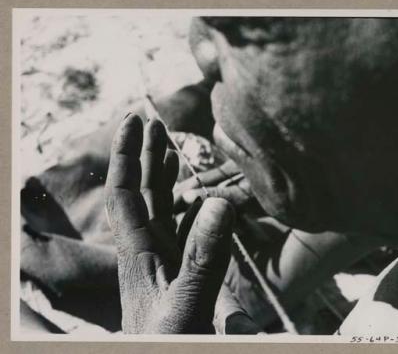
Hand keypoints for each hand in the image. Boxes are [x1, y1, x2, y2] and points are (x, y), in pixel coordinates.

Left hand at [105, 114, 233, 333]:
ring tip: (167, 148)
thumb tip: (218, 202)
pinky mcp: (177, 271)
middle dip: (143, 154)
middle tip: (152, 121)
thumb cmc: (171, 342)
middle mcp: (146, 251)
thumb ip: (204, 257)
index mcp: (139, 254)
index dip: (126, 154)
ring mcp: (161, 260)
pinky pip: (178, 229)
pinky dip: (185, 206)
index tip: (135, 120)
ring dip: (160, 176)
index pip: (125, 193)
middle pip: (139, 192)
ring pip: (158, 208)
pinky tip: (192, 198)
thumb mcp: (188, 304)